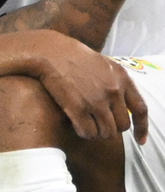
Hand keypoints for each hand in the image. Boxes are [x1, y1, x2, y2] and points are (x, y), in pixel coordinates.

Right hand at [33, 31, 147, 142]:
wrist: (50, 52)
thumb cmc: (74, 56)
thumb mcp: (103, 64)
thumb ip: (116, 82)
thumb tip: (121, 102)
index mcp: (122, 79)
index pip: (140, 110)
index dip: (141, 128)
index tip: (140, 140)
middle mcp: (113, 91)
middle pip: (122, 125)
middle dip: (112, 128)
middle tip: (99, 125)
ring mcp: (96, 101)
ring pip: (106, 132)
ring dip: (98, 133)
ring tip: (87, 126)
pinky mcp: (78, 108)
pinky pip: (88, 132)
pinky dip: (84, 133)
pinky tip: (77, 127)